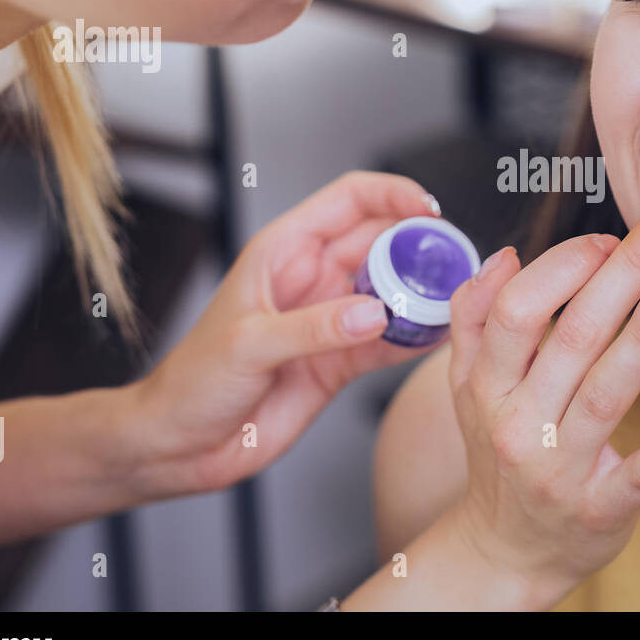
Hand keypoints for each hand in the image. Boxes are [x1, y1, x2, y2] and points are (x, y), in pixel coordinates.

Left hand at [125, 171, 442, 497]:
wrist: (181, 445)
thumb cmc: (193, 382)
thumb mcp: (248, 345)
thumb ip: (313, 329)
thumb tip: (376, 313)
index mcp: (285, 251)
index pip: (351, 200)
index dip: (393, 194)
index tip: (430, 210)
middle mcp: (315, 278)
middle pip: (385, 242)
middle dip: (423, 245)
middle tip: (456, 262)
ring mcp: (333, 319)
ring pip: (395, 290)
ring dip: (426, 292)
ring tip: (458, 300)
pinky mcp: (343, 360)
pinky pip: (392, 340)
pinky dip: (418, 337)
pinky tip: (441, 338)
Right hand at [443, 193, 639, 606]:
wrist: (504, 552)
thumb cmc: (497, 455)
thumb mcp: (466, 388)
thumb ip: (474, 318)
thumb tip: (506, 255)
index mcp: (488, 386)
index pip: (517, 309)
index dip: (563, 265)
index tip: (608, 238)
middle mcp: (520, 423)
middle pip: (572, 336)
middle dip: (624, 271)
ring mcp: (561, 468)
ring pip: (607, 392)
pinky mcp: (602, 509)